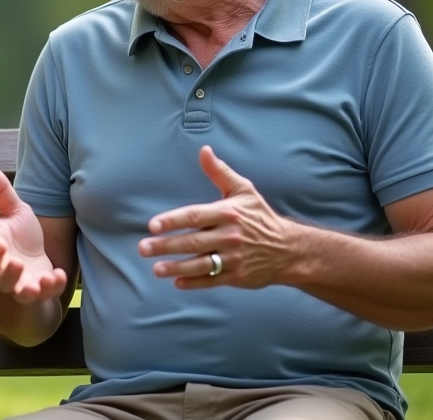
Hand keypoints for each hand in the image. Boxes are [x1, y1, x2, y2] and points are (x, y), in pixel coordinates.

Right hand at [0, 163, 67, 302]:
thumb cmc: (19, 236)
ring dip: (19, 283)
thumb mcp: (14, 211)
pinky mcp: (38, 291)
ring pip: (13, 288)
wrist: (33, 266)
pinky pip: (43, 294)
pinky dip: (50, 287)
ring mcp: (19, 282)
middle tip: (2, 248)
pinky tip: (58, 275)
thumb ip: (0, 191)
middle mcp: (1, 267)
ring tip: (27, 273)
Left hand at [138, 145, 294, 288]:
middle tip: (143, 248)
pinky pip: (212, 281)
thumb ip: (220, 171)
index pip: (194, 216)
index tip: (153, 226)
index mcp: (228, 213)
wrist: (289, 249)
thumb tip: (204, 150)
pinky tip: (177, 282)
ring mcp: (234, 258)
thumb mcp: (243, 190)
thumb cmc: (260, 217)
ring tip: (156, 269)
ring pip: (200, 264)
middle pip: (192, 242)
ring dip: (176, 268)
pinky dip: (194, 283)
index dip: (172, 221)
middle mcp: (230, 236)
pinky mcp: (238, 277)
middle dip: (166, 246)